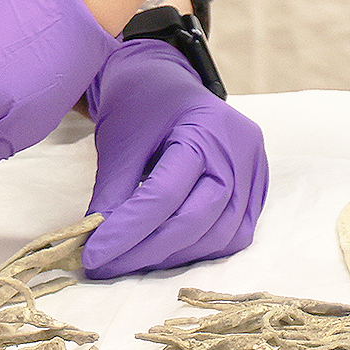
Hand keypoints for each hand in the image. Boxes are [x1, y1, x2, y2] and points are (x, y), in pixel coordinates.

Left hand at [80, 38, 266, 278]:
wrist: (167, 82)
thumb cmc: (143, 105)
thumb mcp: (120, 143)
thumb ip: (112, 196)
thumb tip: (97, 249)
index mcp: (205, 127)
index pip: (165, 194)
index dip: (128, 231)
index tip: (93, 256)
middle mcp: (239, 149)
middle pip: (197, 219)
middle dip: (148, 251)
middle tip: (107, 267)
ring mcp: (255, 169)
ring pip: (219, 235)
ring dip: (174, 256)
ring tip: (131, 260)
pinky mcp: (257, 187)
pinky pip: (234, 233)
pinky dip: (200, 248)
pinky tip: (167, 250)